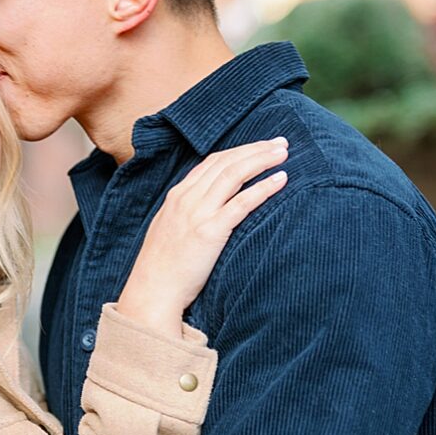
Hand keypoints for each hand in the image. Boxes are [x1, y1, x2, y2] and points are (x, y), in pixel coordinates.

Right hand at [116, 138, 288, 335]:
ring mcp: (198, 213)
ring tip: (284, 154)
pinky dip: (263, 188)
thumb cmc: (163, 268)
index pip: (213, 161)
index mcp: (178, 195)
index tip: (261, 145)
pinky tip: (281, 180)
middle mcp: (187, 198)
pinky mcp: (209, 231)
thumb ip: (187, 211)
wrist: (151, 292)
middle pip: (227, 162)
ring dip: (262, 160)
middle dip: (256, 149)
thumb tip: (211, 204)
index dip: (240, 150)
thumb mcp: (170, 229)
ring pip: (235, 174)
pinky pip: (241, 203)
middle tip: (281, 142)